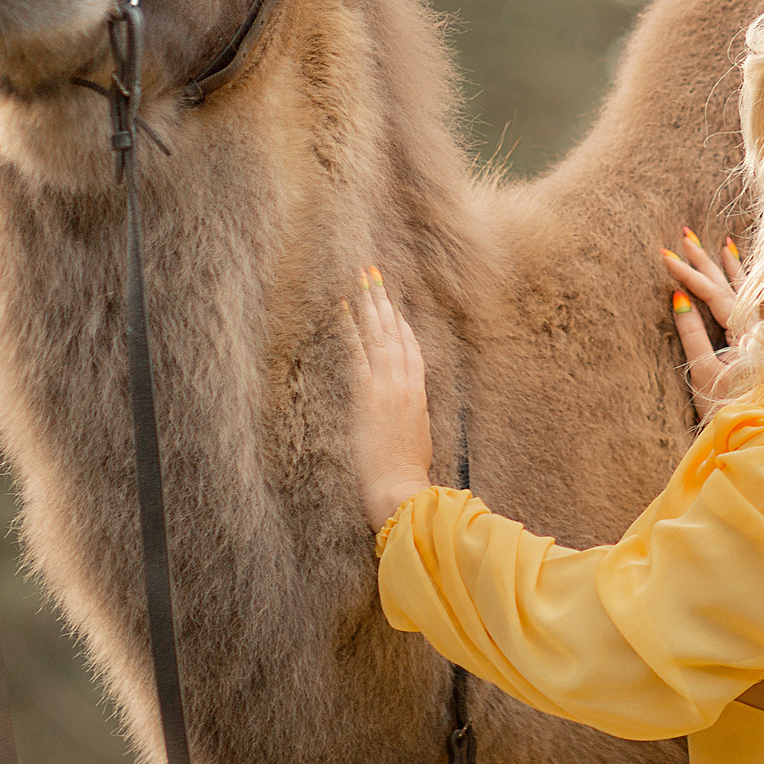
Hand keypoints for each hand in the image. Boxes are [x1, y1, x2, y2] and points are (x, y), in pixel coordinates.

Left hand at [345, 269, 433, 529]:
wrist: (400, 488)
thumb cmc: (407, 474)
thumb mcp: (416, 439)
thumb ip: (410, 418)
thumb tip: (405, 412)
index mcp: (419, 395)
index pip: (412, 349)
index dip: (402, 325)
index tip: (394, 305)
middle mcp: (406, 385)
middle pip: (396, 334)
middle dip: (385, 303)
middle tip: (375, 275)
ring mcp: (387, 387)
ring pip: (380, 336)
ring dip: (370, 305)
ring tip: (362, 279)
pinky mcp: (367, 395)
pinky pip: (358, 353)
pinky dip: (351, 328)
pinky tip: (344, 308)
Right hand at [657, 227, 744, 413]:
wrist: (753, 435)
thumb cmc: (725, 409)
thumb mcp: (702, 373)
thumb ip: (692, 334)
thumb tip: (678, 299)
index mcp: (745, 335)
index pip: (714, 296)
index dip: (689, 275)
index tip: (665, 257)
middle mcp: (758, 331)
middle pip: (730, 288)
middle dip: (706, 262)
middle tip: (685, 235)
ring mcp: (760, 337)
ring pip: (744, 295)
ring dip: (729, 269)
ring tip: (723, 244)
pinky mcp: (758, 346)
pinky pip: (750, 307)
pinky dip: (742, 289)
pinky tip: (741, 277)